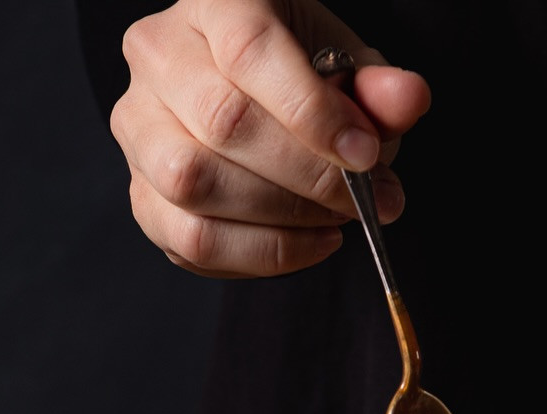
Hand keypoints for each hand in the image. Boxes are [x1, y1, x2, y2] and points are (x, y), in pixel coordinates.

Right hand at [112, 0, 430, 278]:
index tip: (366, 157)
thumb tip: (408, 99)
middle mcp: (158, 54)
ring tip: (334, 222)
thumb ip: (378, 89)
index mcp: (213, 1)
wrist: (251, 99)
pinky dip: (258, 255)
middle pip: (223, 122)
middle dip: (306, 176)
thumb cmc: (300, 78)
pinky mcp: (140, 191)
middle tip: (362, 201)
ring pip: (194, 184)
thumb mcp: (347, 69)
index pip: (250, 50)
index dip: (312, 112)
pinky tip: (306, 243)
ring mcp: (138, 124)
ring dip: (279, 219)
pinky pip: (190, 240)